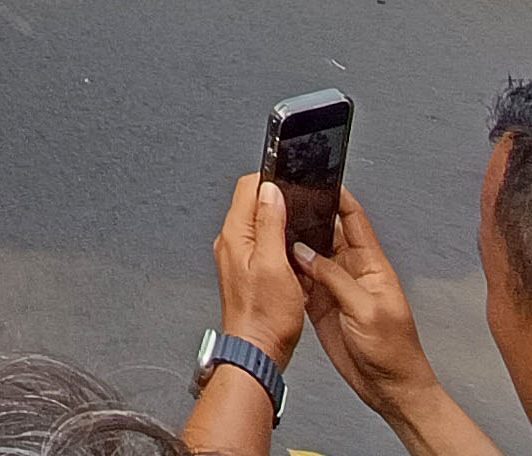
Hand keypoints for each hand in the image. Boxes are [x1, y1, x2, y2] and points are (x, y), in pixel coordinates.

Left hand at [208, 174, 307, 365]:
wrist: (257, 351)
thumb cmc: (265, 317)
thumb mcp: (275, 264)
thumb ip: (271, 223)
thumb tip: (270, 190)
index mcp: (235, 235)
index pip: (248, 186)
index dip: (272, 180)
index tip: (292, 185)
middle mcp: (231, 243)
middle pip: (254, 203)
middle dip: (278, 203)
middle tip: (300, 213)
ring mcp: (237, 258)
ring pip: (260, 225)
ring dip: (280, 226)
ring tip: (297, 238)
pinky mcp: (246, 272)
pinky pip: (263, 246)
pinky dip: (279, 247)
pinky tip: (292, 260)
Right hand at [295, 187, 447, 421]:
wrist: (390, 389)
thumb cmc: (394, 352)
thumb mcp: (366, 309)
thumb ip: (335, 278)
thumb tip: (305, 253)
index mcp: (371, 265)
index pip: (353, 219)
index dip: (338, 196)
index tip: (319, 177)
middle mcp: (352, 271)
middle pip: (326, 233)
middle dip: (307, 216)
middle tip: (283, 203)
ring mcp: (336, 288)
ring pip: (310, 256)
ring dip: (294, 245)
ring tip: (273, 230)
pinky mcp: (321, 306)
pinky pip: (302, 281)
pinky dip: (288, 273)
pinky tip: (276, 265)